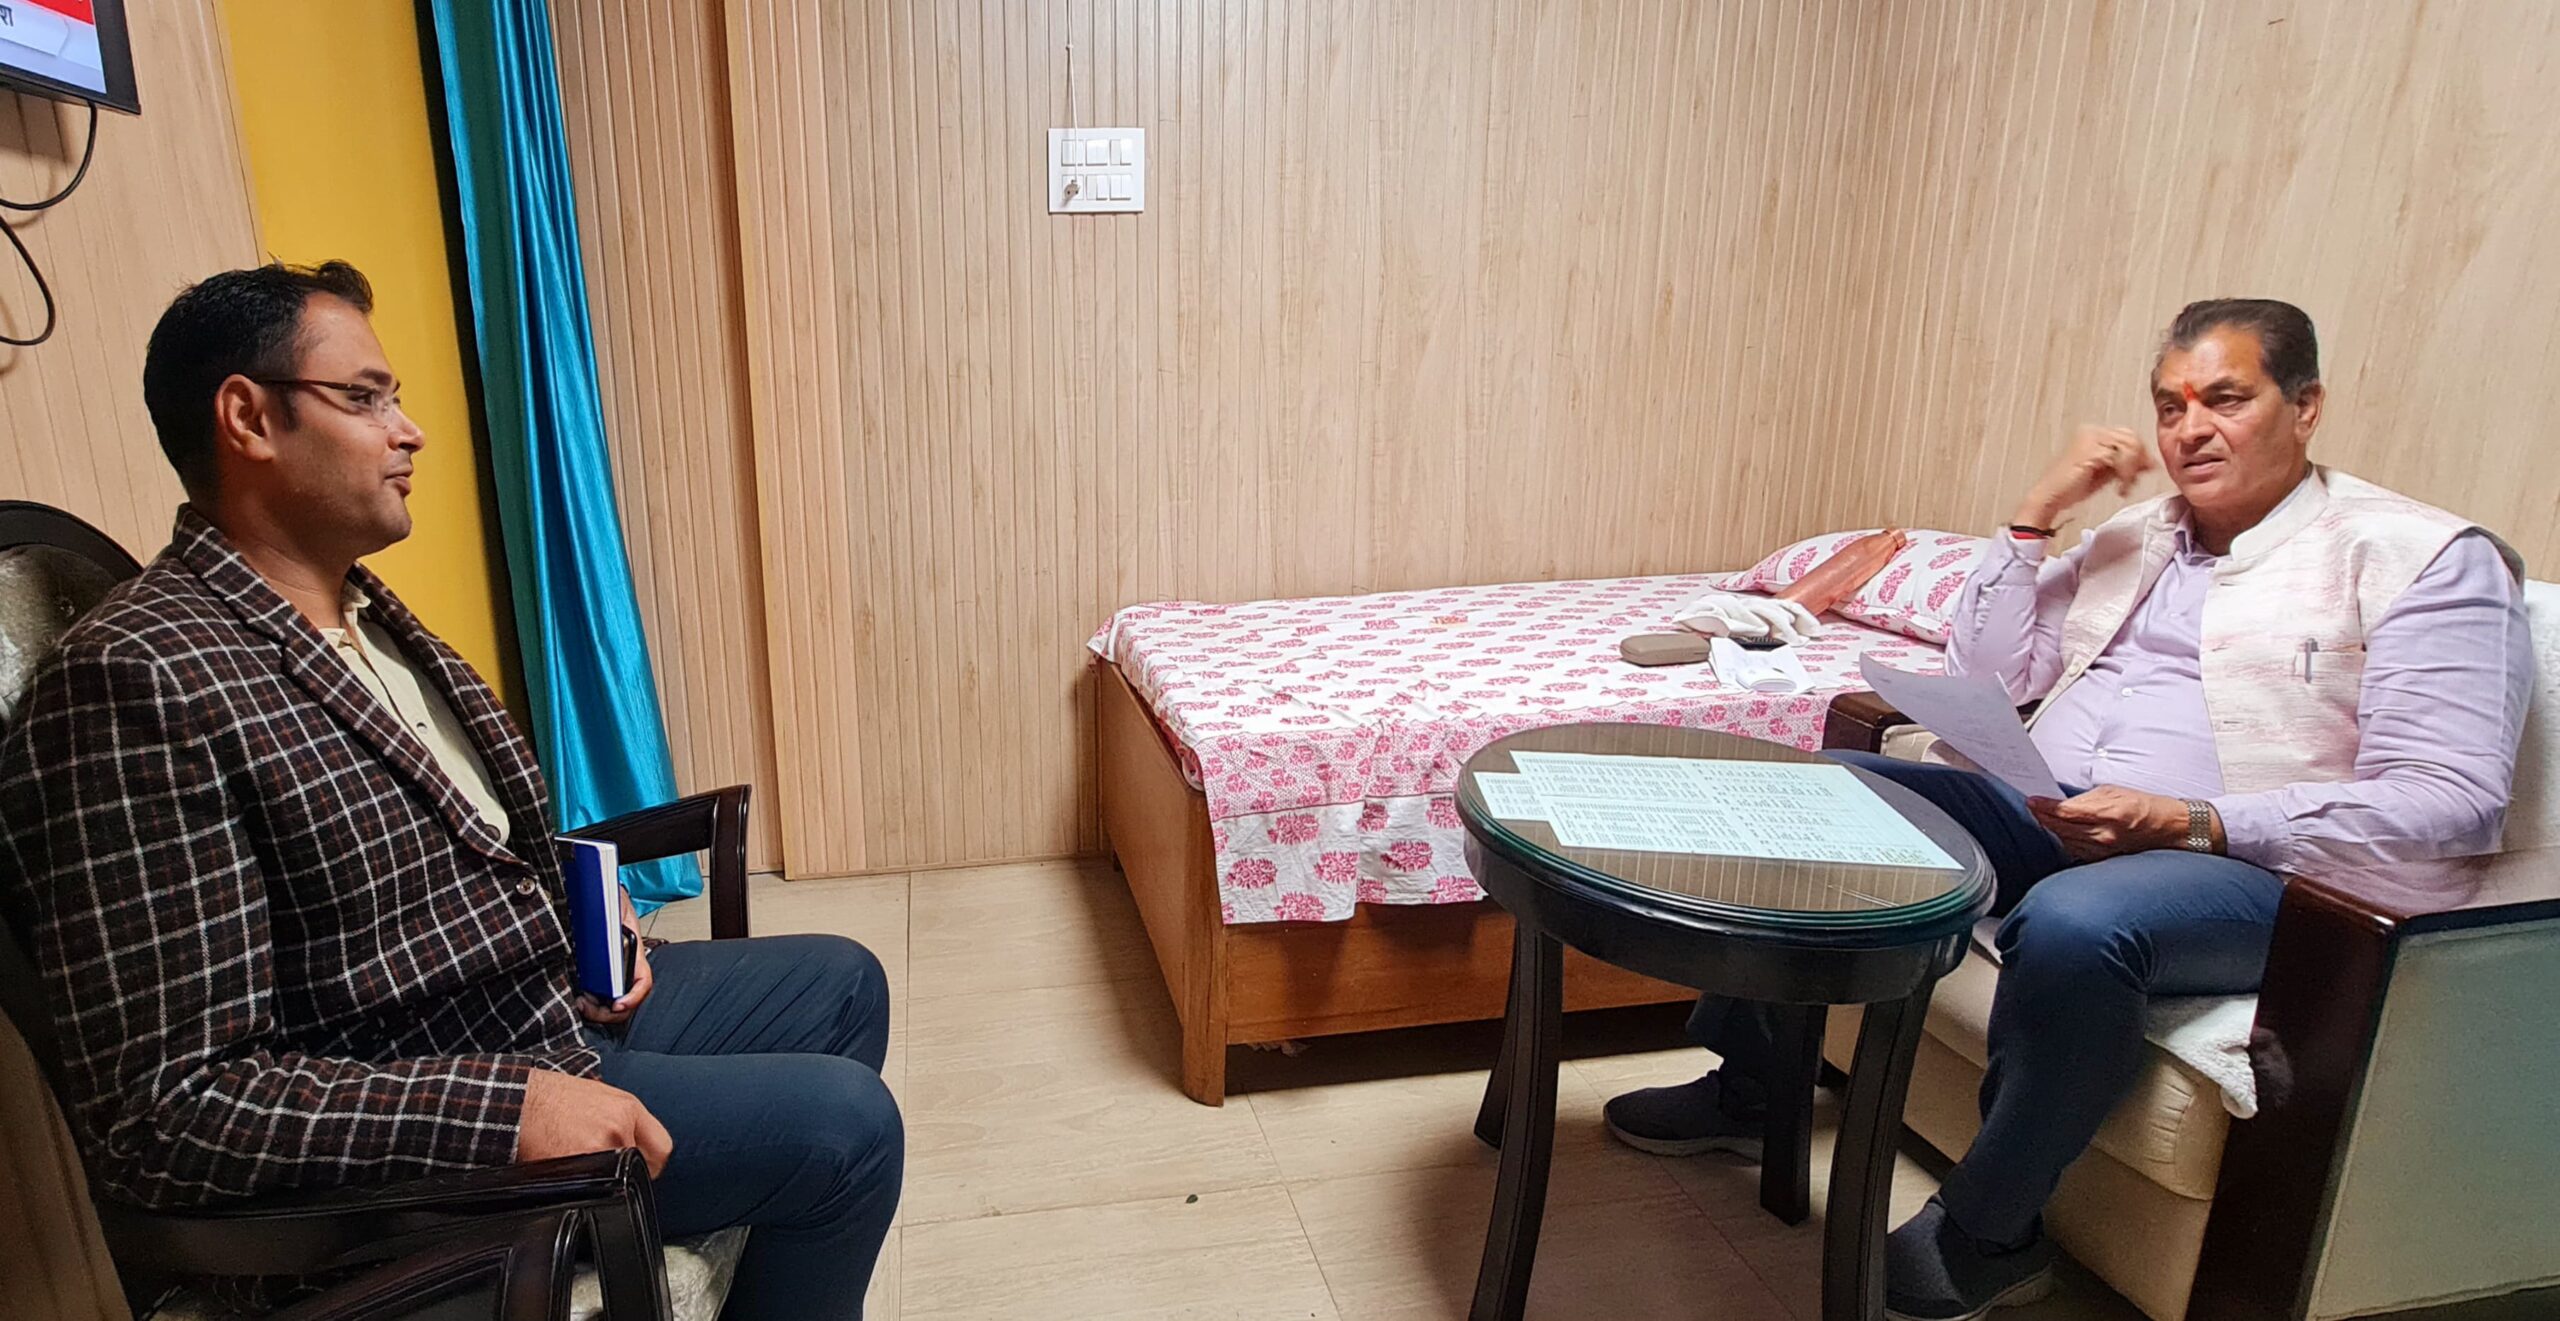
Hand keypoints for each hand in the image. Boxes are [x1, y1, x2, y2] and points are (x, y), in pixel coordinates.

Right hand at [516, 1068, 671, 1177]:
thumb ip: (626, 1119)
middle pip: (640, 1168)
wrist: (519, 1102)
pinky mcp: (577, 1168)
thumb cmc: (555, 1097)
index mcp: (628, 1109)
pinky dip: (584, 1183)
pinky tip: (570, 1167)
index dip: (652, 1161)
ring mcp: (598, 1149)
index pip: (662, 1148)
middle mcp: (618, 1128)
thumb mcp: (602, 1095)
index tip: (644, 1165)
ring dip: (605, 1178)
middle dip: (628, 1170)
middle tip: (609, 1165)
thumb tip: (639, 1143)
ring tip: (582, 1160)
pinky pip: (593, 1186)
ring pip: (617, 1180)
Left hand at [578, 887, 653, 1024]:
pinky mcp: (596, 977)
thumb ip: (613, 919)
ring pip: (610, 1004)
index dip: (633, 997)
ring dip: (595, 1010)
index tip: (618, 1004)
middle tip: (586, 1006)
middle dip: (606, 1011)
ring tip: (579, 1002)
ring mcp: (612, 975)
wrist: (598, 895)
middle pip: (625, 1002)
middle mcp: (625, 968)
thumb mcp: (615, 907)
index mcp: (634, 954)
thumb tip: (607, 933)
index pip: (643, 982)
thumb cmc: (609, 900)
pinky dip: (588, 1004)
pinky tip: (576, 997)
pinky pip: (597, 998)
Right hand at [2016, 425, 2152, 528]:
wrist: (2049, 498)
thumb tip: (2150, 462)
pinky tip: (2119, 489)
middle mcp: (2091, 430)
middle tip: (2135, 481)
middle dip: (2139, 461)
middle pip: (2131, 439)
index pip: (2128, 435)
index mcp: (2092, 432)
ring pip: (2129, 448)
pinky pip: (2121, 459)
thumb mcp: (2105, 472)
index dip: (2141, 453)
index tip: (2145, 471)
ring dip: (2131, 471)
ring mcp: (2090, 438)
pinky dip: (2125, 476)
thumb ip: (2125, 464)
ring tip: (2124, 487)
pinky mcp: (2091, 450)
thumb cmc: (2070, 488)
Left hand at [2027, 786, 2191, 861]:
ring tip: (2043, 817)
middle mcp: (2103, 835)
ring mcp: (2102, 850)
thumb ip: (2085, 798)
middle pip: (2060, 828)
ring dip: (2052, 828)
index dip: (2044, 807)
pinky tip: (2060, 831)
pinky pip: (2075, 850)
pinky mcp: (2102, 858)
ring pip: (2065, 840)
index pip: (2065, 812)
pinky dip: (2065, 839)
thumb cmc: (2142, 805)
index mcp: (2107, 814)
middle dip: (2043, 817)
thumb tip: (2061, 803)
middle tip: (2033, 807)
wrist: (2167, 827)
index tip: (2032, 801)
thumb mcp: (2113, 791)